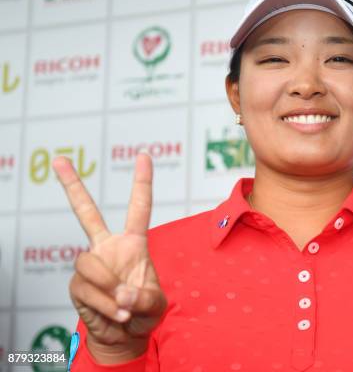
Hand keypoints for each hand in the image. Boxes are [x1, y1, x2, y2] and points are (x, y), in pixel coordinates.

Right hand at [53, 153, 166, 363]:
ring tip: (124, 308)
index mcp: (133, 244)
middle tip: (59, 159)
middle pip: (87, 213)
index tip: (144, 154)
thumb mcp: (157, 305)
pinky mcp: (77, 284)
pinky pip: (86, 288)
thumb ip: (145, 298)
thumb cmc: (144, 312)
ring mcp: (91, 265)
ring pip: (89, 264)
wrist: (124, 335)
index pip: (138, 208)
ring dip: (109, 289)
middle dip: (72, 186)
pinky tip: (116, 314)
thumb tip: (122, 292)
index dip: (142, 182)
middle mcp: (108, 248)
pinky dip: (104, 305)